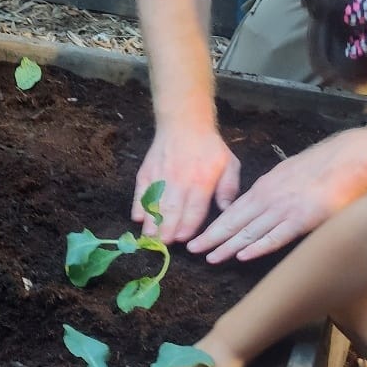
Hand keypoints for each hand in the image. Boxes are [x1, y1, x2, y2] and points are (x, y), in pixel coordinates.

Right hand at [134, 126, 239, 243]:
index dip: (187, 225)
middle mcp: (180, 180)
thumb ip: (229, 188)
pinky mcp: (147, 171)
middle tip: (163, 244)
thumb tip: (225, 209)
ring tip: (149, 237)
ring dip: (151, 222)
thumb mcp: (229, 164)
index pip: (194, 209)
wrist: (184, 122)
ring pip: (155, 202)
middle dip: (167, 229)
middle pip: (172, 209)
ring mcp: (161, 175)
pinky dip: (138, 204)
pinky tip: (137, 218)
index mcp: (202, 181)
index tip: (182, 239)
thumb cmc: (209, 146)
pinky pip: (141, 190)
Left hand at [187, 128, 366, 262]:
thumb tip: (264, 203)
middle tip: (192, 250)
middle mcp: (269, 198)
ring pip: (250, 231)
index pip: (233, 210)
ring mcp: (284, 209)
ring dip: (228, 246)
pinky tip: (242, 256)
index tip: (200, 237)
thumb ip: (275, 190)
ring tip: (209, 258)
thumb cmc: (323, 166)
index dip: (215, 225)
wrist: (348, 159)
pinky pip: (276, 236)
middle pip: (234, 221)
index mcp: (265, 187)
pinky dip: (258, 247)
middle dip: (212, 236)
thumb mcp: (289, 175)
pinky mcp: (302, 219)